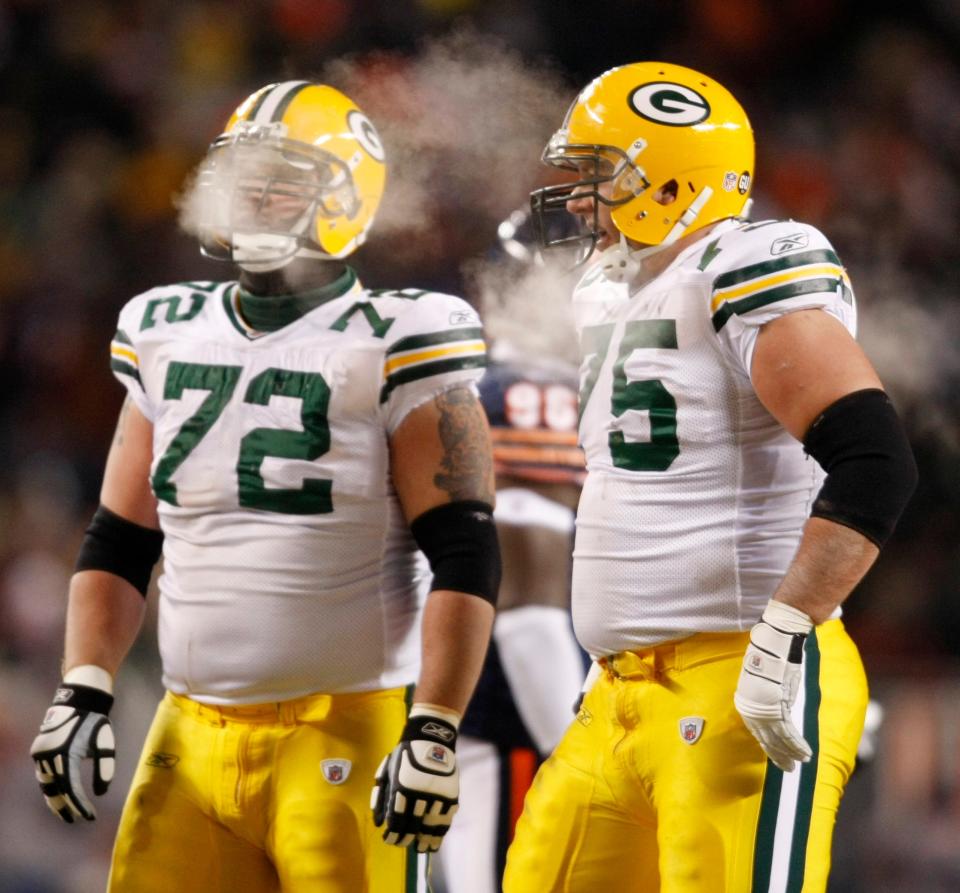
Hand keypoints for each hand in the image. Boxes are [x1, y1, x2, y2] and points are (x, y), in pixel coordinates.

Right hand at [30, 666, 114, 821]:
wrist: (78, 701)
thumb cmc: (95, 722)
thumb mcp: (105, 744)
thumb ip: (104, 768)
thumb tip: (101, 792)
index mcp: (66, 754)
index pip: (72, 788)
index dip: (79, 804)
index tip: (89, 816)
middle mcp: (49, 756)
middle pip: (56, 790)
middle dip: (65, 807)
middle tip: (74, 821)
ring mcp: (41, 754)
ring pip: (45, 785)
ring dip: (54, 800)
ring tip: (64, 814)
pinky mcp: (39, 752)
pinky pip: (43, 775)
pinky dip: (50, 788)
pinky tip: (57, 797)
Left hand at [371, 706, 458, 852]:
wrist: (432, 738)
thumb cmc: (405, 755)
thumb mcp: (387, 770)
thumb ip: (381, 796)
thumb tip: (378, 822)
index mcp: (402, 789)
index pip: (397, 821)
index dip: (393, 835)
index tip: (390, 840)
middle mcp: (420, 795)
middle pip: (413, 826)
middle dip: (406, 839)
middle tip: (403, 844)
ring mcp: (437, 796)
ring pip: (430, 826)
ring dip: (425, 840)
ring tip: (422, 848)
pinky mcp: (450, 795)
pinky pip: (446, 819)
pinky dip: (440, 832)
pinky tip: (436, 840)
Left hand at [734, 601, 813, 772]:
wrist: (776, 641)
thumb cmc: (769, 656)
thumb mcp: (761, 678)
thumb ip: (764, 695)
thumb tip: (772, 705)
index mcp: (745, 700)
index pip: (756, 730)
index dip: (767, 744)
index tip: (775, 754)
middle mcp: (751, 707)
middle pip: (765, 738)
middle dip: (777, 754)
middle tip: (787, 768)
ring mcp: (764, 708)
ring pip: (778, 739)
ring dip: (790, 753)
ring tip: (799, 763)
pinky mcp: (778, 707)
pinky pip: (788, 733)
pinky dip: (797, 745)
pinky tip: (805, 754)